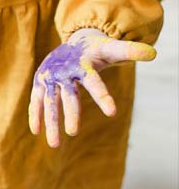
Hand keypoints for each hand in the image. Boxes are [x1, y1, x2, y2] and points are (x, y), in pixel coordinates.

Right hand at [28, 28, 155, 147]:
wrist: (72, 43)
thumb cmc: (96, 50)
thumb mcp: (112, 49)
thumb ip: (130, 51)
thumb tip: (153, 53)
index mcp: (83, 64)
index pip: (94, 82)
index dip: (102, 97)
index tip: (112, 113)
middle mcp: (64, 71)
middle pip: (68, 95)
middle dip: (70, 114)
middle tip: (74, 133)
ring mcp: (50, 77)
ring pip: (50, 102)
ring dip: (51, 122)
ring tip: (55, 145)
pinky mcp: (40, 82)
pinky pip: (37, 100)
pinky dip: (35, 115)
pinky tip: (36, 132)